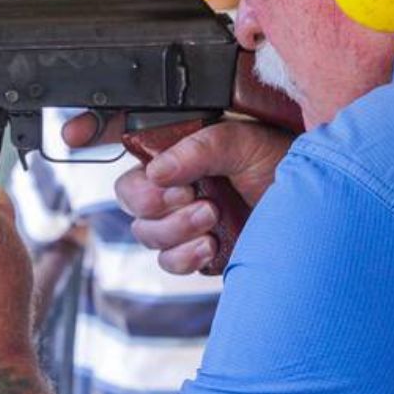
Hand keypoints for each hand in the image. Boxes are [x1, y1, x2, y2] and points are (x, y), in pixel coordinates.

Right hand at [56, 114, 291, 274]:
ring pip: (144, 231)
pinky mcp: (198, 253)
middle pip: (128, 193)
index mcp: (185, 146)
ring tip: (210, 217)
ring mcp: (186, 219)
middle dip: (150, 199)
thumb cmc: (290, 171)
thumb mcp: (249, 143)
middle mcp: (180, 181)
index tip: (74, 136)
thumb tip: (160, 171)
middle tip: (187, 195)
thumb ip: (202, 148)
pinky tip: (211, 245)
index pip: (129, 135)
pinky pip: (168, 262)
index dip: (95, 131)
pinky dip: (184, 256)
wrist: (319, 220)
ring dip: (173, 228)